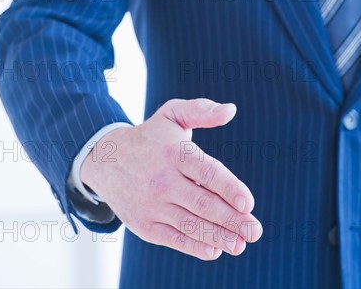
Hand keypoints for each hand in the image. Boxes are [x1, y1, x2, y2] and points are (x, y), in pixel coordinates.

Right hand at [80, 98, 261, 259]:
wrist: (106, 159)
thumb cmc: (150, 136)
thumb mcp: (172, 114)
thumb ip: (202, 110)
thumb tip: (231, 110)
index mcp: (174, 152)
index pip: (206, 172)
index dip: (229, 188)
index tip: (248, 203)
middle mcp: (162, 180)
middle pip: (202, 202)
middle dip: (232, 219)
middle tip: (255, 230)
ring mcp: (152, 204)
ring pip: (191, 224)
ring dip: (219, 237)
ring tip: (241, 245)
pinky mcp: (145, 225)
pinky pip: (174, 239)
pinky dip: (195, 247)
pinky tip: (215, 250)